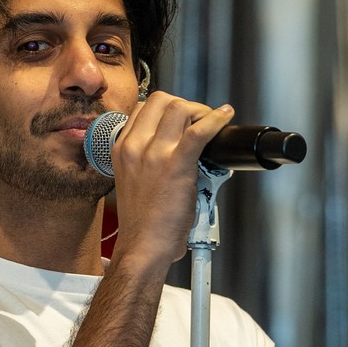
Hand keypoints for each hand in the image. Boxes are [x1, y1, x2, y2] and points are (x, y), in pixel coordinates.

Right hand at [108, 92, 232, 267]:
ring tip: (209, 125)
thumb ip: (147, 159)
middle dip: (185, 105)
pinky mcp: (175, 164)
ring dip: (199, 111)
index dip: (167, 109)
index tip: (181, 120)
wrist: (143, 246)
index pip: (143, 108)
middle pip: (162, 100)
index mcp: (122, 149)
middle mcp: (135, 146)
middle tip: (198, 120)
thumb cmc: (142, 222)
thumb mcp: (133, 180)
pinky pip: (199, 131)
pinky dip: (215, 120)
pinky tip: (225, 117)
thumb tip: (176, 145)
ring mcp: (154, 153)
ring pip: (179, 108)